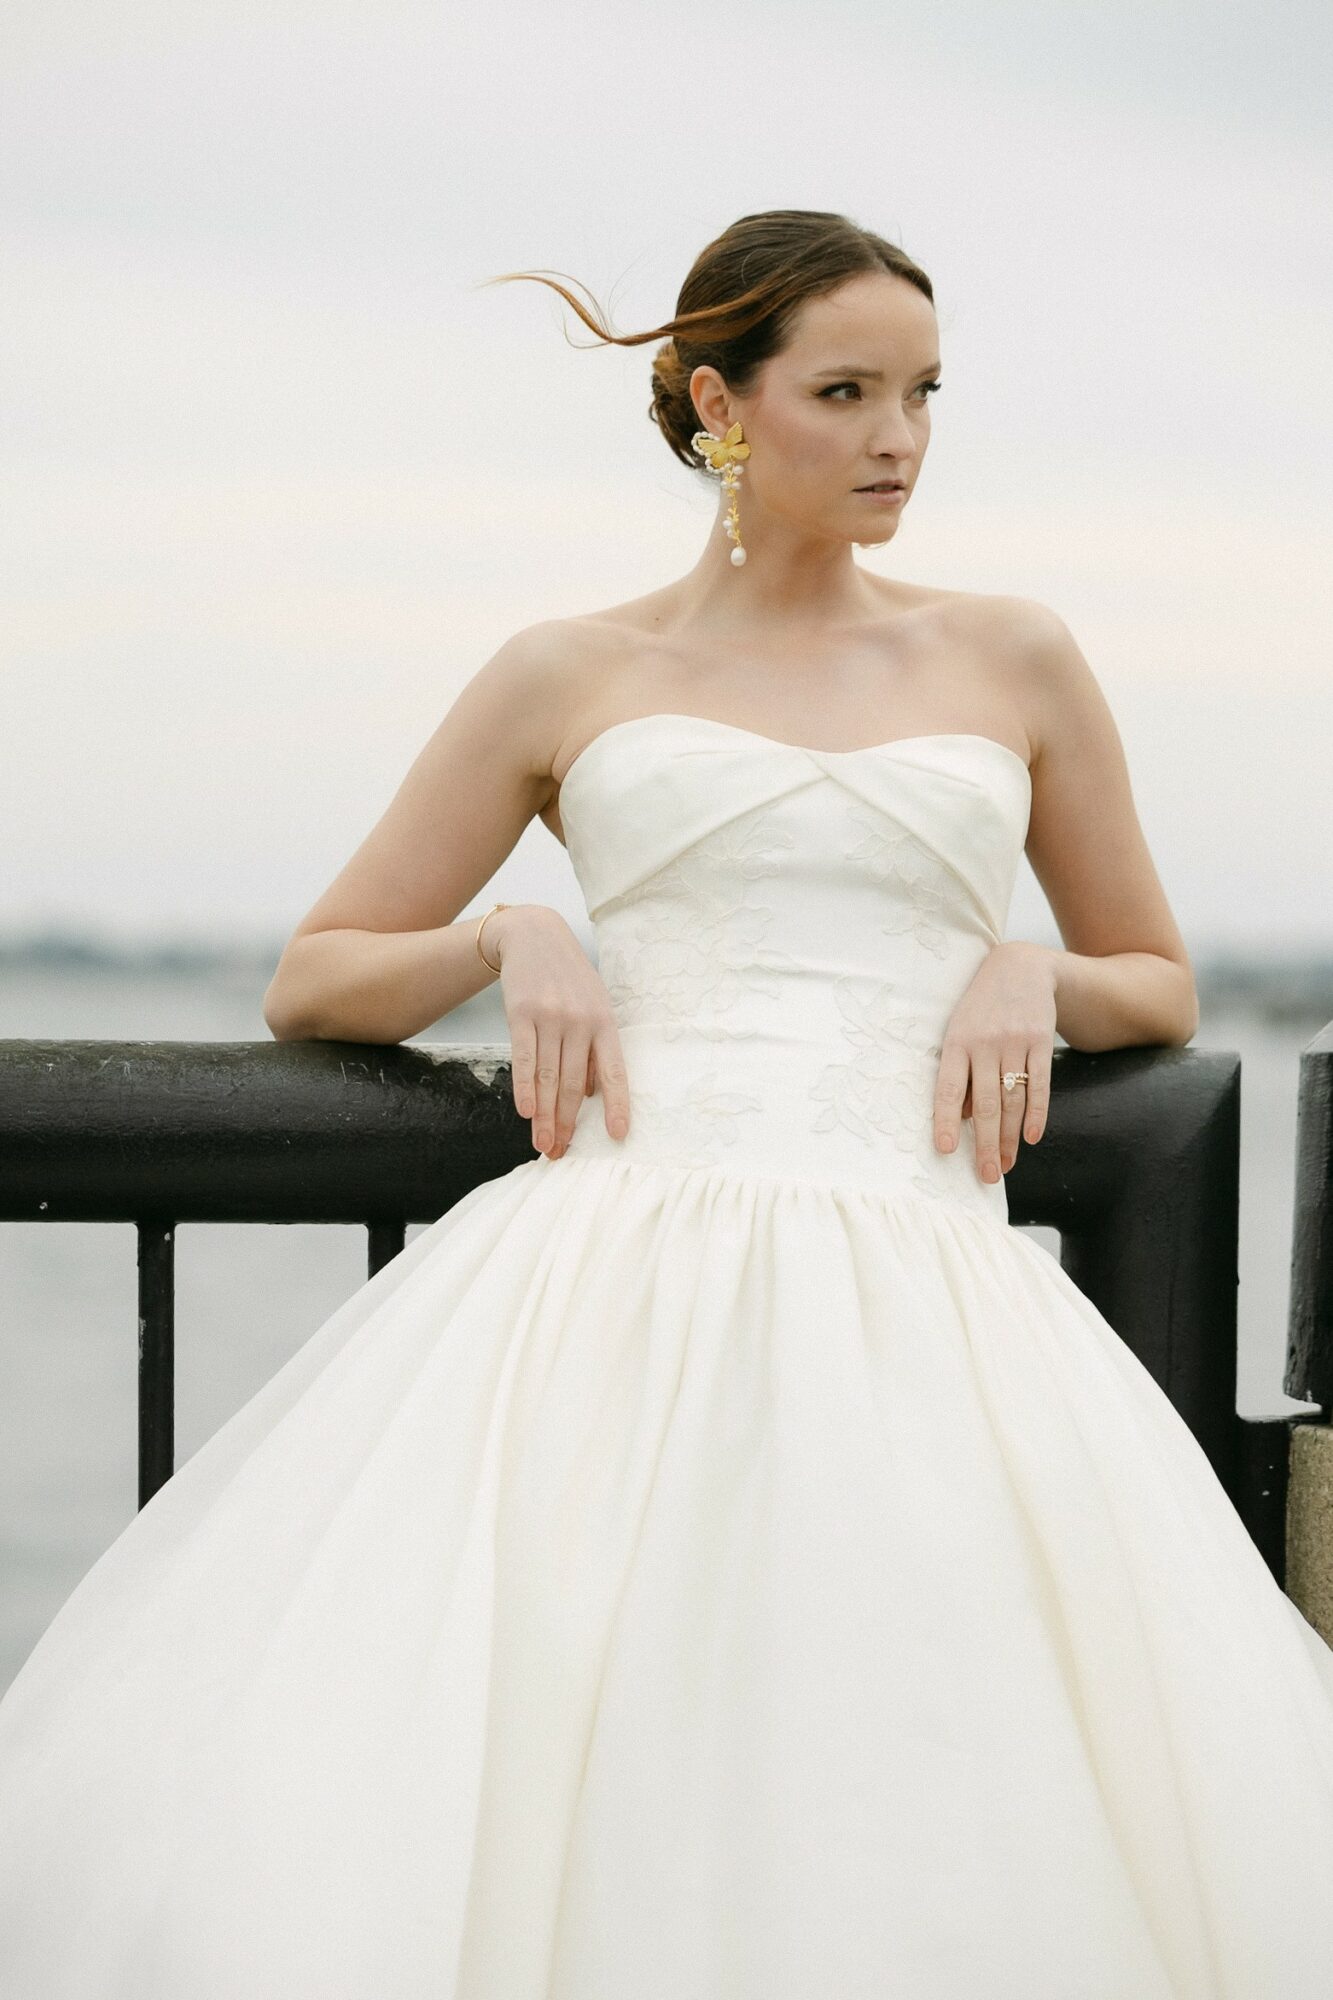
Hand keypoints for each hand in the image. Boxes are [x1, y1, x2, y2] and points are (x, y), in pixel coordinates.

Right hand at [486, 904, 629, 1158]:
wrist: (534, 935)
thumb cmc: (568, 980)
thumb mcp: (593, 1006)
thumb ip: (593, 1048)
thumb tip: (588, 1096)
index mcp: (605, 1022)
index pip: (615, 1072)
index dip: (617, 1105)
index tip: (618, 1136)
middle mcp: (580, 1021)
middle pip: (573, 1083)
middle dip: (566, 1123)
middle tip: (559, 1153)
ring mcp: (551, 1017)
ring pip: (547, 1076)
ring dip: (544, 1116)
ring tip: (542, 1145)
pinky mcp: (521, 1013)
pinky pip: (523, 1058)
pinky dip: (523, 1087)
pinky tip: (524, 1111)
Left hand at [933, 941, 1057, 1183]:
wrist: (1020, 967)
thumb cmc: (981, 1009)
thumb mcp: (960, 1031)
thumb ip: (961, 1072)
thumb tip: (961, 1119)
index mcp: (956, 1042)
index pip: (947, 1088)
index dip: (945, 1121)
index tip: (946, 1151)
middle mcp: (984, 1044)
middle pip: (984, 1104)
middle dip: (985, 1144)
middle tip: (987, 1177)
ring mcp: (1015, 1043)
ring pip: (1012, 1100)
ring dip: (1009, 1138)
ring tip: (1005, 1166)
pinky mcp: (1041, 1042)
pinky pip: (1039, 1085)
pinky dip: (1037, 1114)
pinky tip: (1032, 1138)